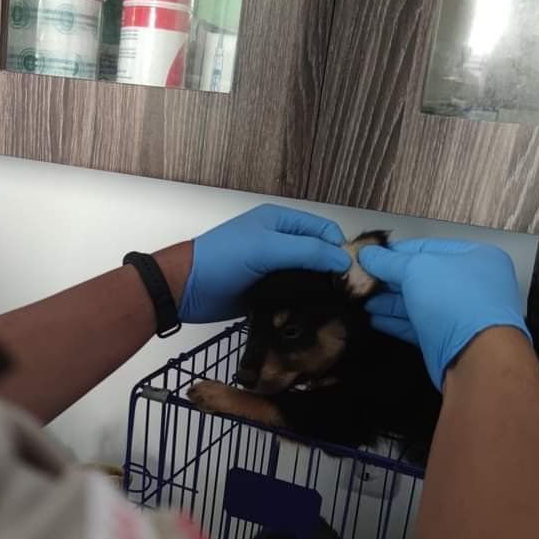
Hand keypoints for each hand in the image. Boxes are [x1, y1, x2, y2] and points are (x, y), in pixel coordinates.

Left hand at [179, 205, 351, 322]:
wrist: (185, 289)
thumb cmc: (222, 260)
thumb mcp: (266, 248)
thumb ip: (307, 252)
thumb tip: (346, 261)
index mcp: (282, 222)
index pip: (324, 231)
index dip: (340, 250)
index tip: (352, 276)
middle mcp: (281, 243)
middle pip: (319, 255)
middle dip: (333, 272)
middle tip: (348, 297)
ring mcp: (274, 269)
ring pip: (309, 278)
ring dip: (320, 291)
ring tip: (336, 309)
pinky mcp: (268, 293)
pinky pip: (295, 297)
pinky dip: (304, 304)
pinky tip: (314, 316)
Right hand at [358, 239, 529, 389]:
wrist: (476, 357)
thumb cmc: (454, 300)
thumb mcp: (417, 269)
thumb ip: (389, 261)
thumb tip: (365, 254)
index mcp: (475, 258)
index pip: (428, 247)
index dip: (396, 251)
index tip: (369, 256)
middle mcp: (471, 284)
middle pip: (422, 276)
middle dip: (390, 278)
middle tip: (359, 279)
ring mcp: (460, 314)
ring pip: (418, 302)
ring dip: (388, 301)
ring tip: (360, 299)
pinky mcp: (447, 340)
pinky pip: (417, 325)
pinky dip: (395, 321)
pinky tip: (373, 318)